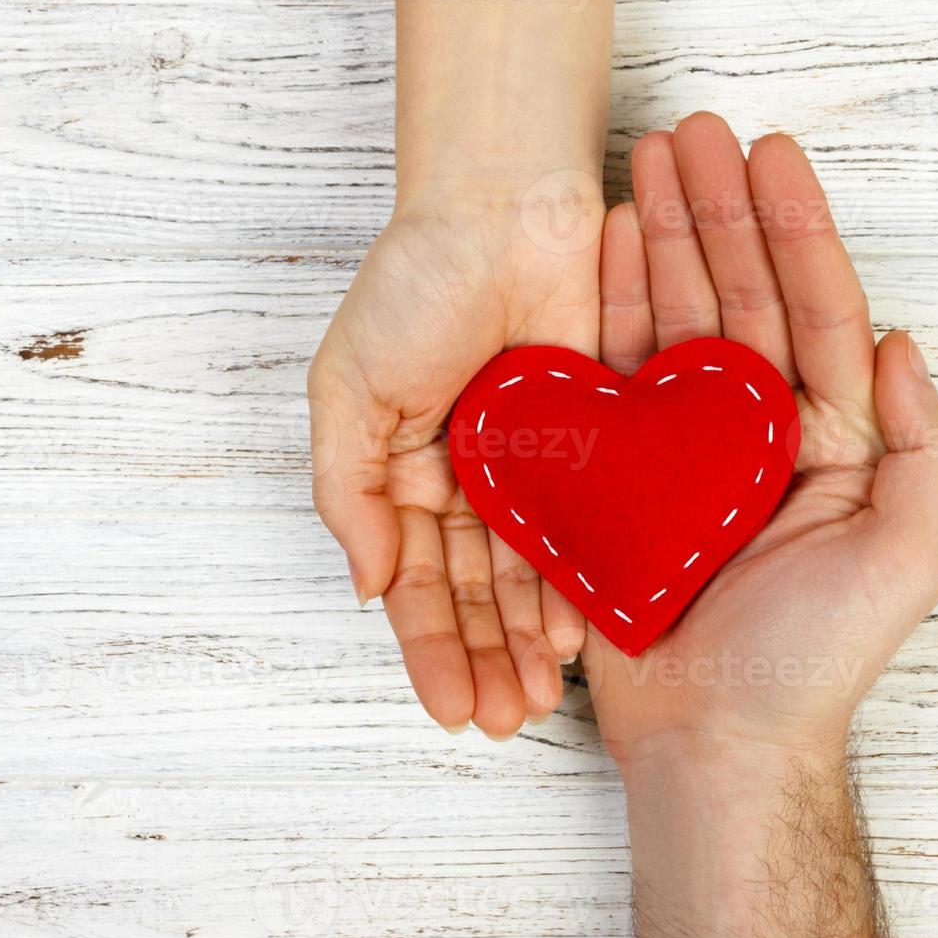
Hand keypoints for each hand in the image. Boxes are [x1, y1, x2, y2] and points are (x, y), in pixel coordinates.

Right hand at [308, 189, 601, 737]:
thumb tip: (364, 586)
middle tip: (498, 726)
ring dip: (526, 641)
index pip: (413, 584)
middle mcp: (468, 481)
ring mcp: (532, 467)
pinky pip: (582, 526)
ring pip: (528, 573)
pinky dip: (576, 580)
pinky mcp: (590, 444)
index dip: (428, 650)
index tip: (446, 711)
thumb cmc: (412, 287)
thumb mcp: (346, 391)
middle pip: (472, 594)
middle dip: (482, 662)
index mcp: (404, 474)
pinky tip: (576, 634)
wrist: (501, 211)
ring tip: (538, 703)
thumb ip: (347, 491)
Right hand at [584, 113, 937, 765]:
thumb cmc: (812, 660)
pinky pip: (619, 379)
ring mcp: (689, 449)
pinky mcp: (627, 475)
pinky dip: (612, 310)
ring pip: (677, 321)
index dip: (797, 231)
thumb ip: (927, 448)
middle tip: (689, 135)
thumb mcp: (907, 554)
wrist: (714, 741)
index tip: (770, 156)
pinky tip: (605, 251)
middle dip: (719, 213)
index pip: (819, 312)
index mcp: (834, 440)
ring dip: (663, 241)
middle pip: (741, 299)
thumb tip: (905, 344)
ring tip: (642, 167)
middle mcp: (761, 431)